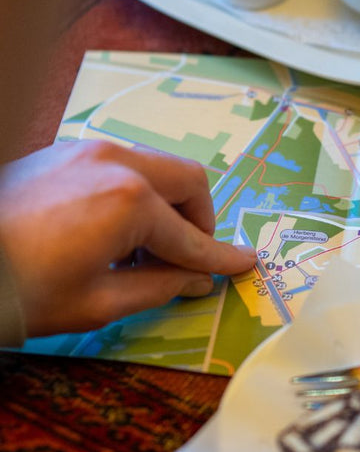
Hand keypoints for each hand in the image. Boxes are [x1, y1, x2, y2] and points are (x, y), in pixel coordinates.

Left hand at [0, 140, 256, 337]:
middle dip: (198, 219)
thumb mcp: (96, 303)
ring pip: (157, 167)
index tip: (246, 262)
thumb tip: (196, 279)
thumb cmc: (19, 291)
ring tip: (138, 249)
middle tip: (185, 256)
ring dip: (165, 204)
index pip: (192, 236)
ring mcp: (89, 149)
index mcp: (130, 201)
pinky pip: (122, 163)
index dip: (220, 256)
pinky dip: (134, 192)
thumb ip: (159, 287)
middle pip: (188, 180)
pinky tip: (109, 229)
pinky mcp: (66, 150)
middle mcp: (117, 161)